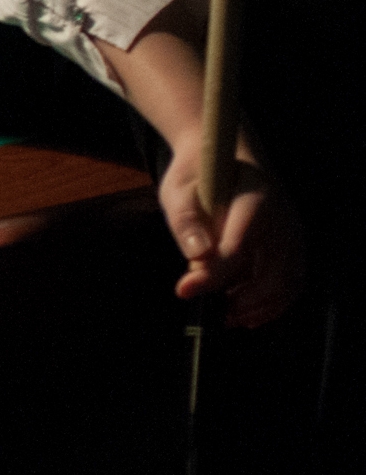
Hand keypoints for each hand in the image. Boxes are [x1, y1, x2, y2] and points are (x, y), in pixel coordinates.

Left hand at [158, 144, 304, 327]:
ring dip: (261, 306)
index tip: (184, 290)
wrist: (226, 156)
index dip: (213, 274)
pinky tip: (248, 314)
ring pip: (288, 281)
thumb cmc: (198, 176)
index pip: (237, 246)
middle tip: (214, 314)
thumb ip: (187, 222)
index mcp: (254, 200)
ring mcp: (293, 233)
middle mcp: (282, 218)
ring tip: (229, 318)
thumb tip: (198, 258)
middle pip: (272, 271)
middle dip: (243, 299)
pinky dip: (274, 303)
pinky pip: (292, 281)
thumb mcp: (179, 190)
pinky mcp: (294, 246)